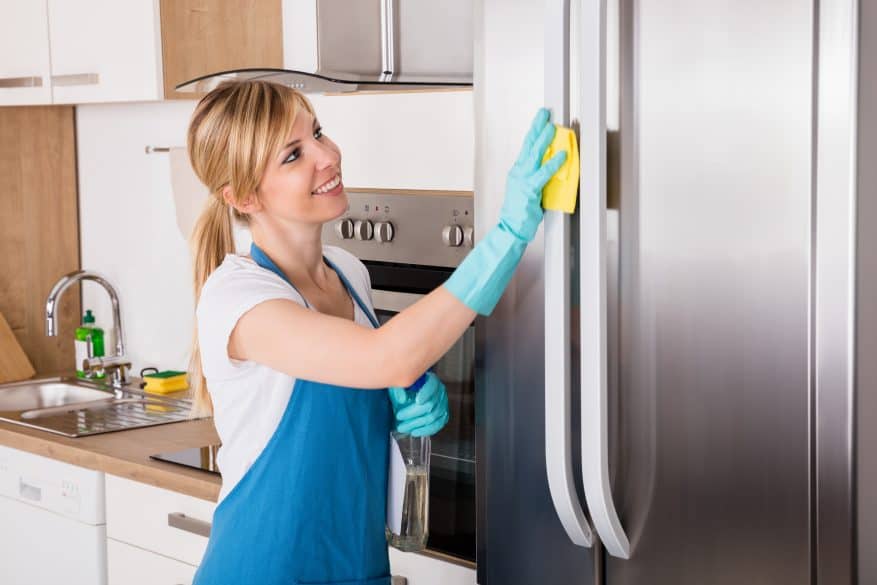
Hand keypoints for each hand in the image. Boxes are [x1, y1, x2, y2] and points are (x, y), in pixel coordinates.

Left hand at [388, 372, 448, 436]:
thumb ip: (399, 390)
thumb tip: (402, 399)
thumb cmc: (403, 391)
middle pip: (431, 404)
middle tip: (399, 417)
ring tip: (403, 427)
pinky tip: (415, 431)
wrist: (407, 398)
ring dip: (416, 424)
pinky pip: (438, 425)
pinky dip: (426, 430)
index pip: (432, 386)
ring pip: (433, 417)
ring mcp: (442, 405)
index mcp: (431, 380)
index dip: (426, 393)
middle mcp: (440, 392)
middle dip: (413, 413)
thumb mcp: (398, 386)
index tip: (417, 401)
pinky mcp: (442, 416)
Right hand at [499, 108, 567, 242]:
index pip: (526, 147)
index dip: (534, 131)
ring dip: (544, 139)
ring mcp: (523, 180)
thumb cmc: (519, 212)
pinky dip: (553, 163)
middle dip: (537, 127)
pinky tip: (561, 155)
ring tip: (552, 127)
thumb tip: (550, 166)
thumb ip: (537, 177)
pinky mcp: (530, 190)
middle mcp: (518, 173)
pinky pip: (543, 173)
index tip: (541, 119)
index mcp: (517, 171)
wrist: (510, 228)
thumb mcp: (527, 190)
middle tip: (544, 113)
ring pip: (534, 155)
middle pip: (528, 145)